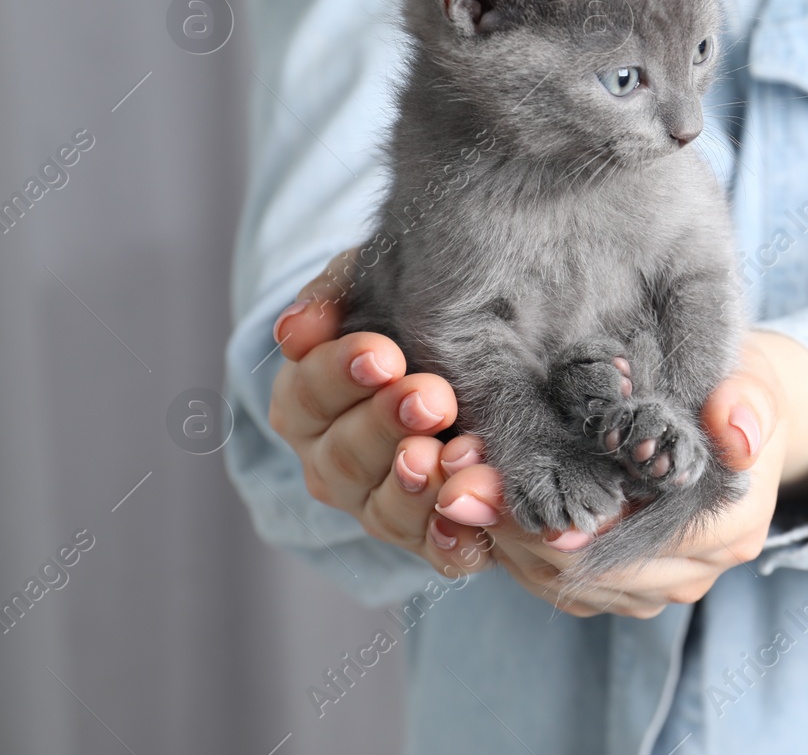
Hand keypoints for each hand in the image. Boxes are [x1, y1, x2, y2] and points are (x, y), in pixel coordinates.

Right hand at [266, 250, 480, 575]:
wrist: (478, 358)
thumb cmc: (416, 316)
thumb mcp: (378, 287)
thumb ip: (340, 292)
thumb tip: (297, 326)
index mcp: (309, 403)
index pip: (310, 392)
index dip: (341, 374)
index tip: (385, 354)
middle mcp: (333, 463)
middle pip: (346, 455)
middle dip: (388, 425)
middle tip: (431, 398)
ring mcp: (379, 507)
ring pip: (385, 509)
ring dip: (419, 485)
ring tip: (457, 453)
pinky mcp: (431, 539)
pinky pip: (437, 553)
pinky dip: (453, 542)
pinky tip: (473, 524)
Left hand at [428, 331, 807, 617]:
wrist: (730, 418)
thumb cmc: (733, 392)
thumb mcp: (752, 383)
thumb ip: (748, 403)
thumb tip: (735, 428)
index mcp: (728, 529)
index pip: (637, 537)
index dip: (568, 515)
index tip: (500, 483)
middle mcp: (689, 573)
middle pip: (587, 568)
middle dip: (517, 527)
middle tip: (454, 482)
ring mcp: (650, 587)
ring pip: (559, 581)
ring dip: (503, 538)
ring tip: (451, 487)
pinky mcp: (614, 586)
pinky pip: (551, 582)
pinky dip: (510, 546)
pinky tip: (470, 508)